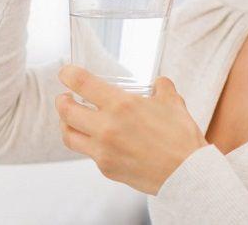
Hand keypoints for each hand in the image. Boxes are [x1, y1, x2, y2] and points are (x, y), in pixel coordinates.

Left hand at [55, 64, 208, 194]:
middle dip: (61, 101)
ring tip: (72, 119)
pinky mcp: (106, 168)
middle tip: (65, 97)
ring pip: (69, 136)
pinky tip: (98, 139)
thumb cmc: (180, 137)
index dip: (68, 74)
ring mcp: (103, 151)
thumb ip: (161, 87)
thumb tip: (158, 83)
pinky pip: (88, 153)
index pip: (82, 84)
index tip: (66, 73)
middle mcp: (106, 127)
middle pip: (66, 111)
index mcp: (120, 105)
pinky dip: (89, 143)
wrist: (187, 174)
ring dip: (66, 124)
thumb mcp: (173, 101)